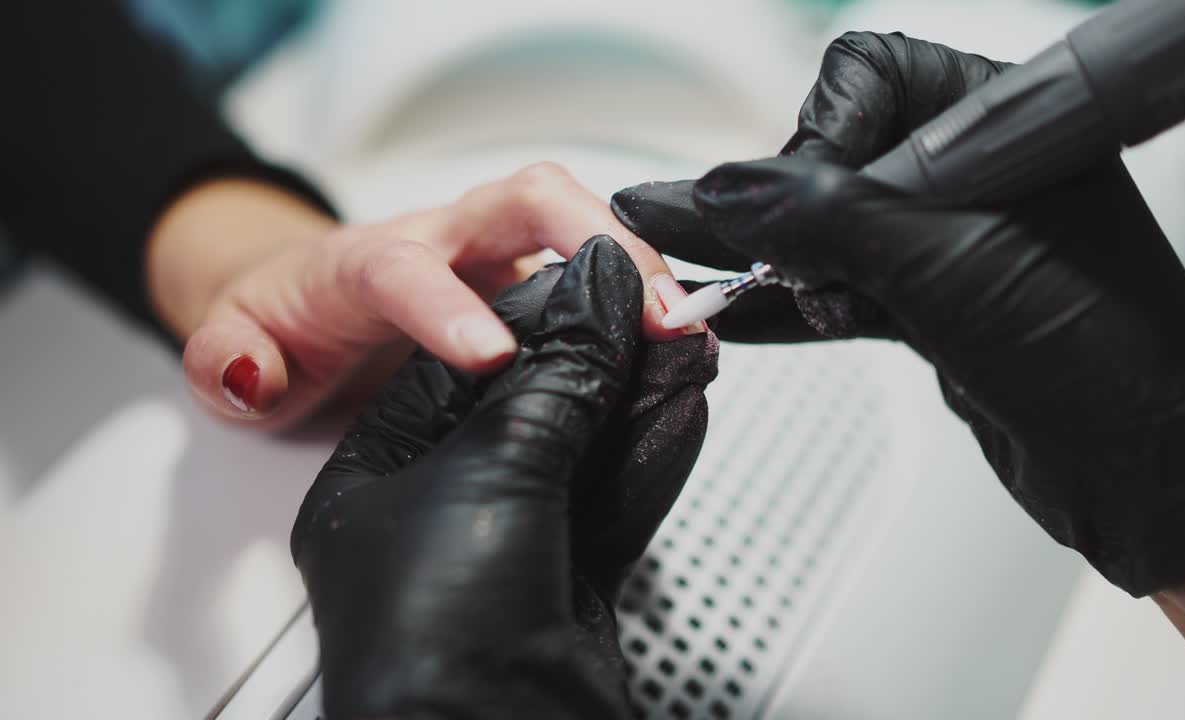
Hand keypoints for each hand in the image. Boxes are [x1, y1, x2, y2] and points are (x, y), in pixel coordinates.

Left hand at [148, 163, 704, 429]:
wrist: (306, 300)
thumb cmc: (283, 321)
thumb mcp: (228, 349)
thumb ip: (223, 362)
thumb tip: (248, 373)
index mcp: (365, 262)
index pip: (407, 268)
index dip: (450, 307)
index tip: (493, 356)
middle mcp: (444, 240)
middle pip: (527, 199)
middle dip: (597, 243)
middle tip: (650, 314)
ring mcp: (495, 254)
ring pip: (576, 219)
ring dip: (639, 263)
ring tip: (686, 327)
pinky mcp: (530, 277)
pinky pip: (595, 264)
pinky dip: (641, 288)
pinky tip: (677, 335)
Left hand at [291, 236, 717, 718]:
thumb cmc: (416, 647)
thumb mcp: (481, 486)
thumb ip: (548, 383)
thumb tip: (599, 301)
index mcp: (372, 443)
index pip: (429, 322)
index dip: (514, 295)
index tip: (592, 291)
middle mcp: (431, 474)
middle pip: (513, 356)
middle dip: (591, 322)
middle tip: (657, 302)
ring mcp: (499, 519)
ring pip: (575, 420)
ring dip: (635, 378)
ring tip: (687, 340)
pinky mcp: (558, 562)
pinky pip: (607, 482)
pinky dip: (648, 443)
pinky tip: (682, 403)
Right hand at [611, 32, 1184, 597]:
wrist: (1148, 472)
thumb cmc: (1105, 356)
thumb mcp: (947, 266)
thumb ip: (825, 218)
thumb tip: (724, 191)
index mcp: (999, 124)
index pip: (867, 79)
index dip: (818, 137)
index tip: (797, 208)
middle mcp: (973, 172)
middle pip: (831, 155)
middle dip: (781, 207)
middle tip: (739, 249)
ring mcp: (950, 242)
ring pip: (828, 230)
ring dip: (762, 256)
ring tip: (676, 255)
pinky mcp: (933, 305)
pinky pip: (840, 289)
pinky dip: (787, 306)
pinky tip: (734, 309)